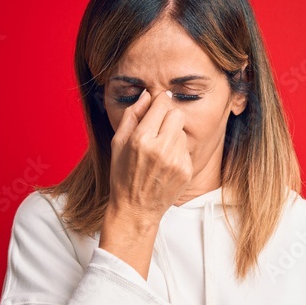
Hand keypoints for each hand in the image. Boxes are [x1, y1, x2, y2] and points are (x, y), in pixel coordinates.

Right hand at [106, 88, 191, 224]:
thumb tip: (146, 95)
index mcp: (141, 139)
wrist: (136, 209)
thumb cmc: (123, 176)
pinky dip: (177, 152)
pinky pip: (185, 149)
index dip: (159, 102)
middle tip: (157, 128)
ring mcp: (176, 161)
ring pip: (182, 132)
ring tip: (158, 151)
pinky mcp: (187, 171)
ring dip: (172, 135)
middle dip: (167, 117)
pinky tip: (165, 164)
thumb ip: (132, 115)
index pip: (162, 104)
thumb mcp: (118, 143)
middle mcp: (161, 149)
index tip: (156, 105)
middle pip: (176, 114)